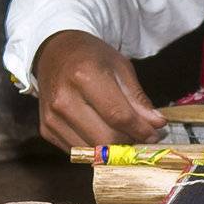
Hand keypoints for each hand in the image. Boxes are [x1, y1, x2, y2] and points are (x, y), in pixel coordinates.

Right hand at [32, 30, 166, 150]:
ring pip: (92, 150)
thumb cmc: (91, 58)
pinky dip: (96, 149)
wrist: (53, 53)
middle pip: (105, 138)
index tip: (155, 135)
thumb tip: (157, 125)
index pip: (119, 116)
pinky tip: (104, 135)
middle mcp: (64, 99)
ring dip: (114, 150)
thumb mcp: (120, 68)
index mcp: (85, 77)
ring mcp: (52, 117)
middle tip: (142, 137)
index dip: (141, 130)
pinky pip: (78, 150)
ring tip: (125, 136)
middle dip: (129, 143)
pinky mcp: (46, 129)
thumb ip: (138, 99)